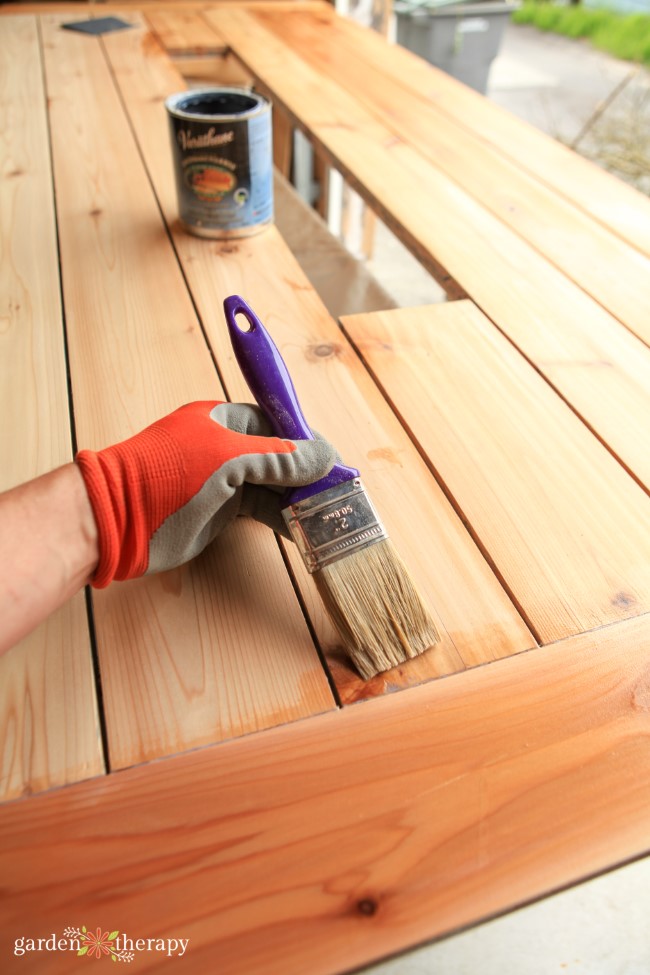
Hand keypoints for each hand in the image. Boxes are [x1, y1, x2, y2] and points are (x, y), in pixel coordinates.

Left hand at [76, 401, 335, 586]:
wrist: (115, 520)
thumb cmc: (165, 475)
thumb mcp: (226, 459)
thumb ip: (277, 457)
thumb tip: (325, 457)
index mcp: (223, 421)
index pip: (276, 423)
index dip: (306, 441)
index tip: (334, 462)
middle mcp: (224, 448)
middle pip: (278, 456)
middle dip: (307, 474)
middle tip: (339, 493)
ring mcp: (221, 481)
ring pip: (271, 486)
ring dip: (298, 500)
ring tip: (329, 514)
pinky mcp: (219, 512)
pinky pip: (260, 510)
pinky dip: (282, 518)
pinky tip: (304, 528)